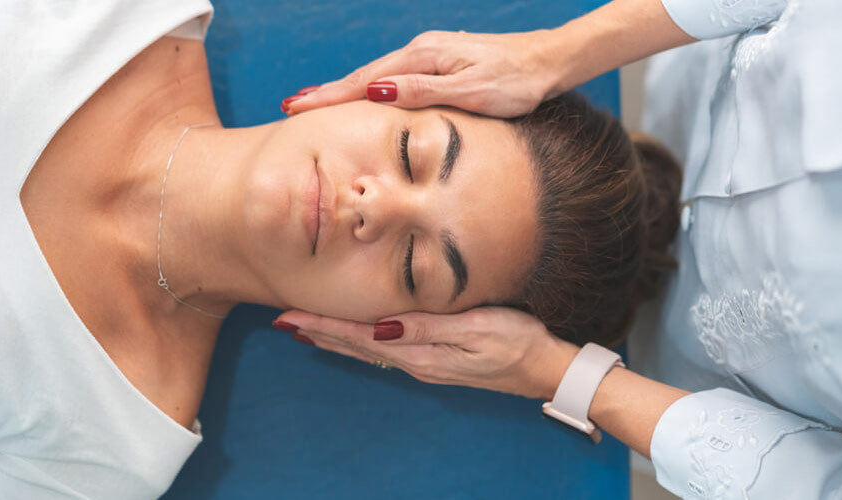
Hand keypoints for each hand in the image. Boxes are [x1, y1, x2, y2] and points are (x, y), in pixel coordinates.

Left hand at [274, 307, 579, 399]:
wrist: (548, 368)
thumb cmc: (518, 342)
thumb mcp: (476, 328)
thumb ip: (428, 327)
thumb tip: (381, 327)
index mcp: (421, 352)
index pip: (359, 336)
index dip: (322, 325)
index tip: (289, 316)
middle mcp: (417, 361)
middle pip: (355, 345)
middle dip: (318, 332)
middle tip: (282, 319)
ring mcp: (427, 362)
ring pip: (368, 348)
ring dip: (335, 338)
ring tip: (306, 329)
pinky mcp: (438, 358)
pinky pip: (386, 349)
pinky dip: (360, 340)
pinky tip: (355, 336)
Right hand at [283, 30, 567, 117]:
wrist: (550, 62)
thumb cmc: (517, 82)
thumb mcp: (471, 92)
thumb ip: (422, 92)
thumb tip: (376, 92)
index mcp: (424, 57)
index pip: (366, 81)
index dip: (330, 96)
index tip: (297, 107)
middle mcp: (422, 51)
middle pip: (365, 76)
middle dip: (328, 92)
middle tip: (291, 107)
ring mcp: (431, 55)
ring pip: (379, 77)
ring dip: (346, 91)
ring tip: (316, 104)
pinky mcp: (441, 63)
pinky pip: (395, 78)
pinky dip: (371, 89)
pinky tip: (364, 98)